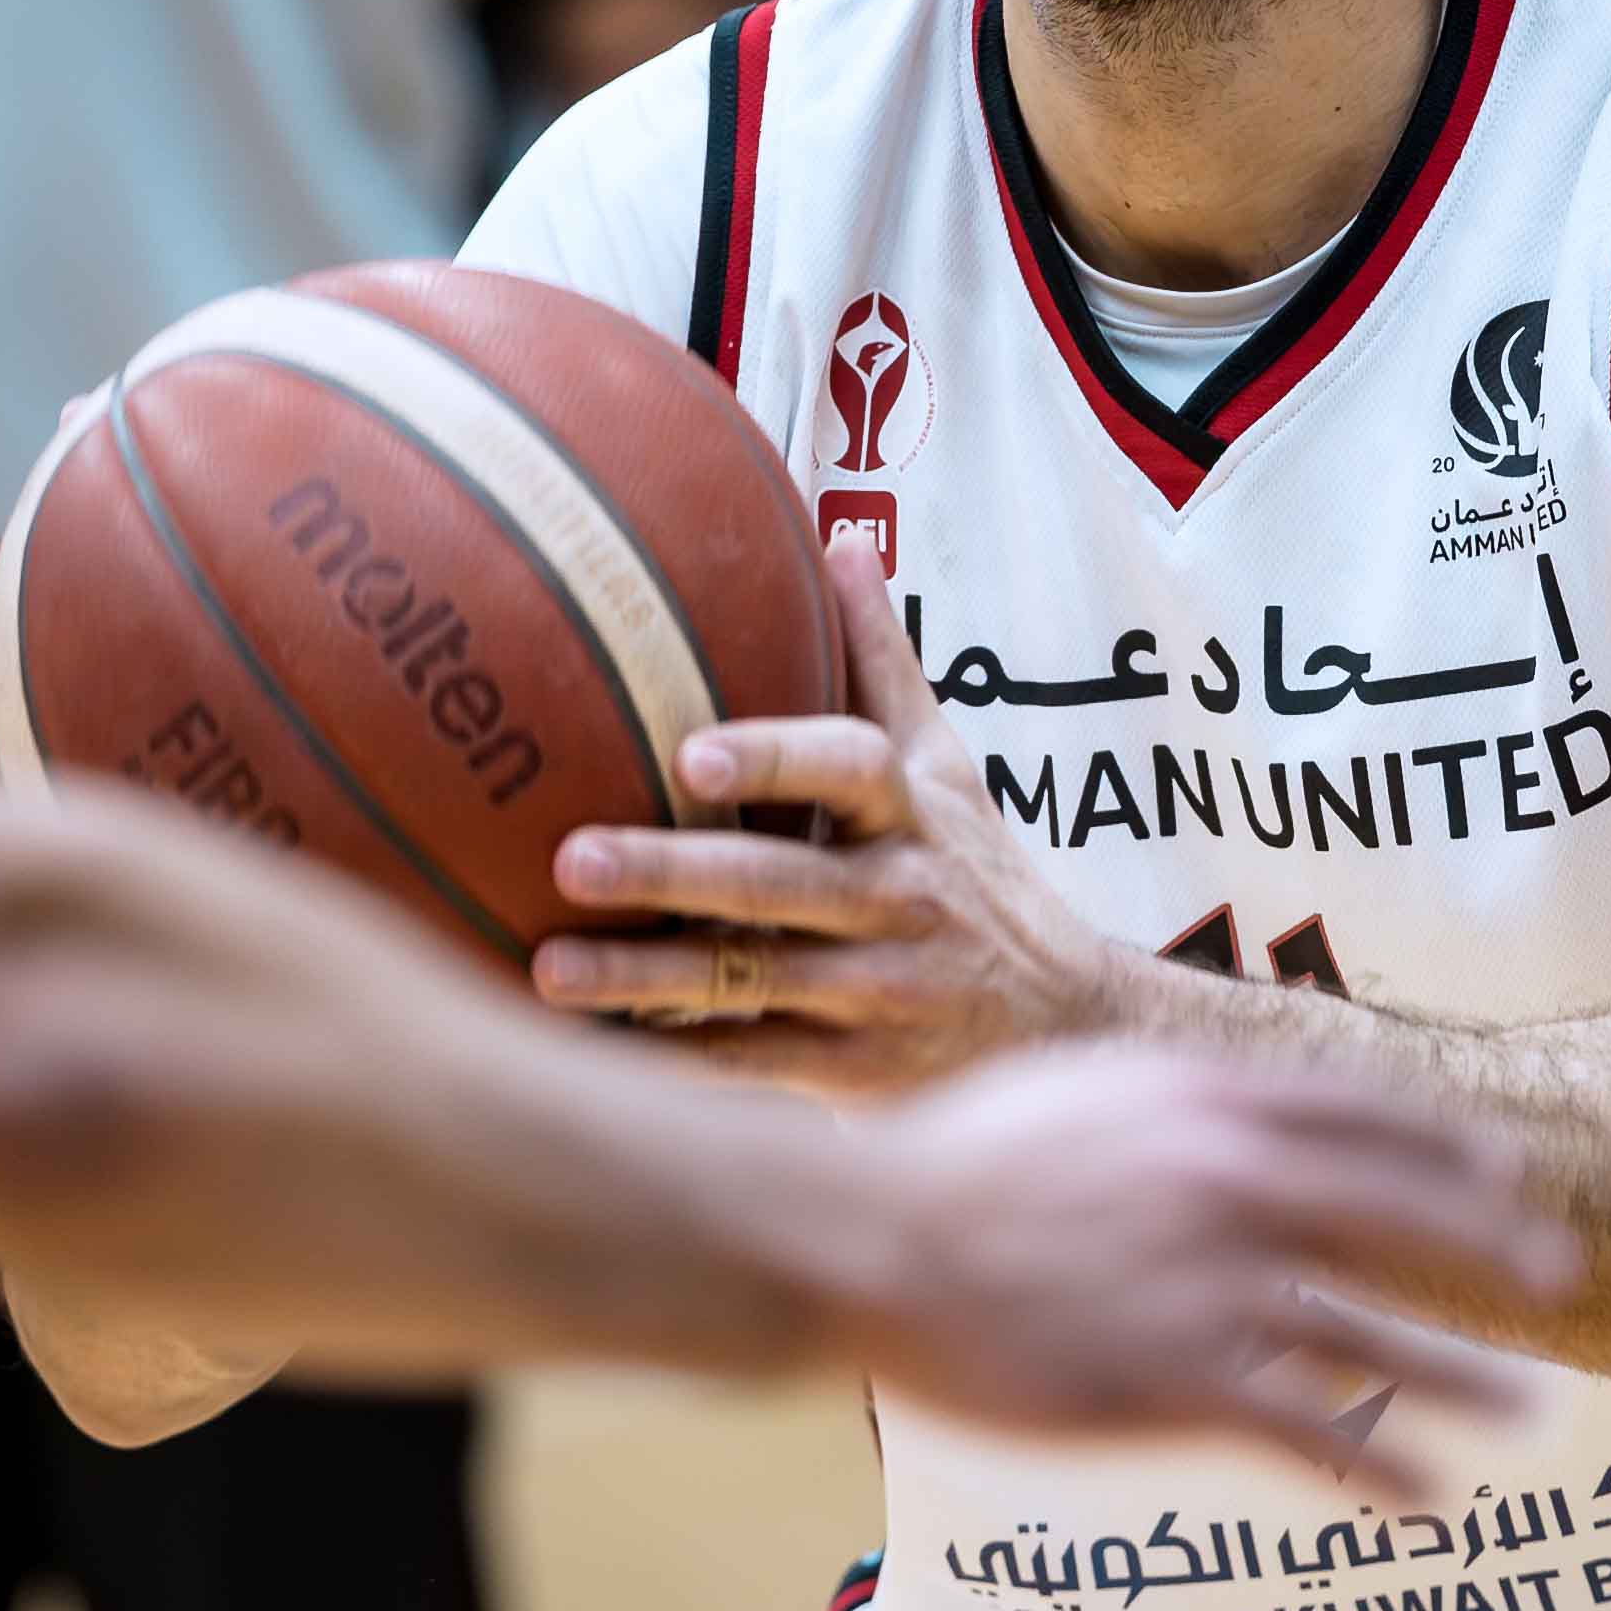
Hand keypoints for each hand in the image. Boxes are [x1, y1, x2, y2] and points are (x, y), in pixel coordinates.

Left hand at [533, 535, 1119, 1086]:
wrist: (1065, 1025)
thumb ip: (884, 661)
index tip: (688, 757)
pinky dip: (670, 1064)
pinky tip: (584, 1057)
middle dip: (675, 874)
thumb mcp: (947, 769)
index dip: (772, 760)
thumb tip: (842, 536)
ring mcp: (877, 994)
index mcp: (912, 816)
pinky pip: (749, 1066)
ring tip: (546, 972)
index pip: (850, 769)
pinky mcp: (854, 1074)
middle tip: (570, 859)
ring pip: (751, 983)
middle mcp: (899, 901)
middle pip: (781, 882)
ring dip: (646, 980)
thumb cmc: (977, 877)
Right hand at [811, 1042, 1578, 1492]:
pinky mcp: (1172, 1380)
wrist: (869, 1234)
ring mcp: (1209, 1285)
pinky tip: (1432, 1498)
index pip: (1363, 1112)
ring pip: (1371, 1336)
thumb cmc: (947, 1160)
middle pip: (1397, 1214)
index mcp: (1205, 1100)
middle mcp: (1229, 1183)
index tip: (1505, 1166)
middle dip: (1490, 1245)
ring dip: (1461, 1376)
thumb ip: (1165, 1100)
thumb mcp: (1074, 1086)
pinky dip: (1379, 1467)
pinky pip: (1304, 1431)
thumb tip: (1221, 1106)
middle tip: (1561, 1273)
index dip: (1445, 1142)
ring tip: (1530, 1411)